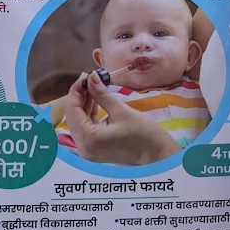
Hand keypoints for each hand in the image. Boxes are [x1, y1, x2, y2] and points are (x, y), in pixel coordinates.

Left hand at [64, 73, 180, 165]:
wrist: (156, 154)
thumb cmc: (142, 133)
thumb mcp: (120, 111)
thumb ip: (102, 94)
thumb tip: (92, 76)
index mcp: (88, 139)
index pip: (73, 111)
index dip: (76, 91)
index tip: (85, 75)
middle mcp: (83, 147)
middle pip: (73, 117)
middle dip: (79, 96)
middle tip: (89, 78)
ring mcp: (88, 149)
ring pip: (79, 121)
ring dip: (84, 104)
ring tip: (93, 85)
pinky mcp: (95, 147)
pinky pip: (86, 127)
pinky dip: (89, 113)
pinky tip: (94, 99)